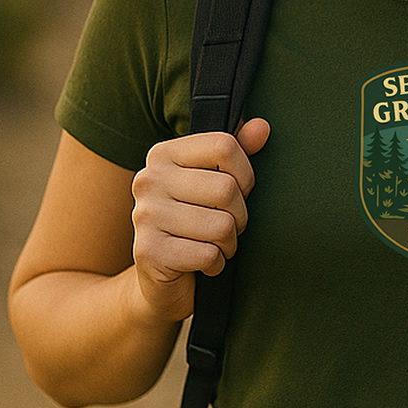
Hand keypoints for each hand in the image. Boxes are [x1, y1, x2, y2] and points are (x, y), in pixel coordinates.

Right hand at [130, 118, 268, 322]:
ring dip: (229, 243)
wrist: (160, 280)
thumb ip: (238, 152)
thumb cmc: (196, 222)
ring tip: (216, 244)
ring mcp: (144, 216)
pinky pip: (208, 255)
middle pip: (226, 189)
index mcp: (164, 154)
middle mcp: (148, 179)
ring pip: (221, 225)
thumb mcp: (216, 182)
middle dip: (240, 215)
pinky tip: (203, 263)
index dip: (245, 174)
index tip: (238, 192)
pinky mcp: (148, 252)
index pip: (225, 146)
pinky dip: (216, 264)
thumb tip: (262, 127)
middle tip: (227, 226)